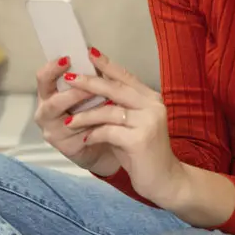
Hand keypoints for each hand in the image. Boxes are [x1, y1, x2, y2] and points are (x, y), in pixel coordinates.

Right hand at [32, 55, 120, 175]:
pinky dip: (95, 127)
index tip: (68, 59)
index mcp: (48, 94)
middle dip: (74, 94)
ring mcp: (53, 131)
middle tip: (92, 87)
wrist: (103, 143)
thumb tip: (94, 52)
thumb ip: (88, 74)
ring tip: (106, 103)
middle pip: (52, 102)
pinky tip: (107, 122)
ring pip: (68, 120)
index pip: (42, 78)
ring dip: (88, 111)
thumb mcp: (91, 90)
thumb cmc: (94, 111)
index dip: (52, 68)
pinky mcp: (65, 147)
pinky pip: (80, 135)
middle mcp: (45, 112)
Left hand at [62, 48, 189, 205]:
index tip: (89, 53)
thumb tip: (93, 92)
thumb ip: (120, 109)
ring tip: (68, 121)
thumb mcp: (133, 126)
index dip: (107, 65)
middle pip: (115, 88)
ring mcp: (148, 122)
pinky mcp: (140, 140)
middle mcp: (152, 106)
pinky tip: (86, 140)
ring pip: (108, 110)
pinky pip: (108, 131)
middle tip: (69, 78)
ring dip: (85, 116)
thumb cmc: (145, 154)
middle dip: (89, 82)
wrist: (166, 181)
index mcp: (151, 99)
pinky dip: (94, 134)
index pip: (126, 77)